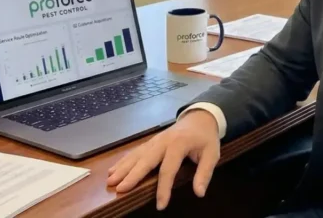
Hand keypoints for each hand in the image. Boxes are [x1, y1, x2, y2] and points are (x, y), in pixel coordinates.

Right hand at [106, 109, 220, 209]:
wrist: (200, 117)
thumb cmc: (205, 138)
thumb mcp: (212, 154)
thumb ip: (205, 173)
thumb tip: (199, 193)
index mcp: (179, 144)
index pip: (169, 169)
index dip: (164, 188)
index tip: (160, 205)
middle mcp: (163, 141)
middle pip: (146, 160)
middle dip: (132, 175)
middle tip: (120, 188)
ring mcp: (155, 140)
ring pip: (136, 155)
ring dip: (122, 168)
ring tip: (110, 180)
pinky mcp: (150, 141)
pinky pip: (135, 151)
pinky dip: (123, 161)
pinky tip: (112, 170)